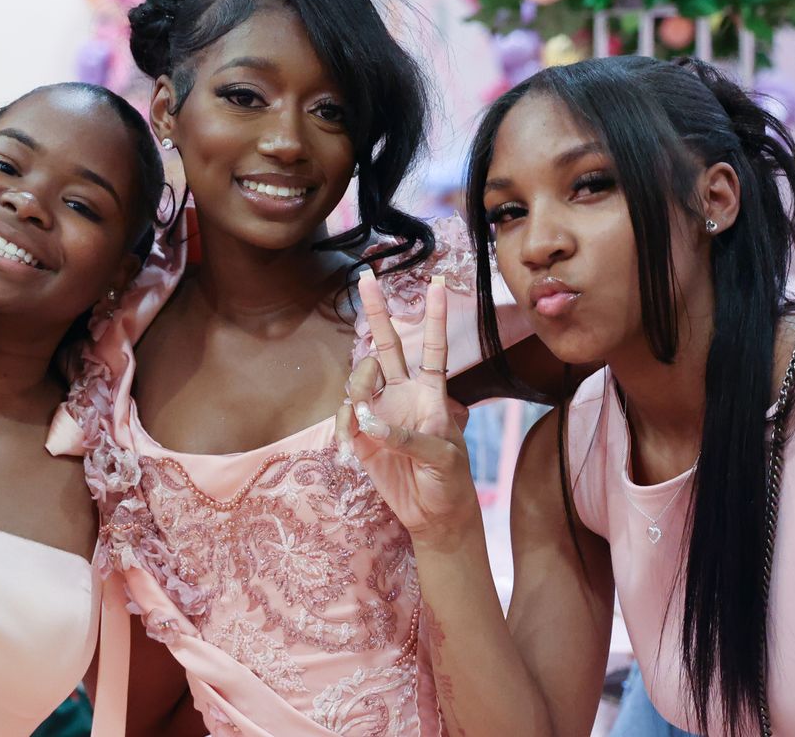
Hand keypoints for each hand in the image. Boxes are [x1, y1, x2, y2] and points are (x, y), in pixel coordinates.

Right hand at [335, 269, 478, 541]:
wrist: (434, 515)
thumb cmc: (450, 482)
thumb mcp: (443, 458)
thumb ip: (410, 436)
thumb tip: (370, 418)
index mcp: (431, 394)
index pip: (433, 348)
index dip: (435, 317)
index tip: (436, 283)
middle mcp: (403, 394)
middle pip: (387, 346)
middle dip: (377, 312)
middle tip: (365, 279)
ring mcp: (380, 412)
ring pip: (359, 380)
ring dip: (357, 391)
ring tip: (361, 423)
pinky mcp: (362, 435)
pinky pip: (345, 418)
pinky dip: (344, 430)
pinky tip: (349, 450)